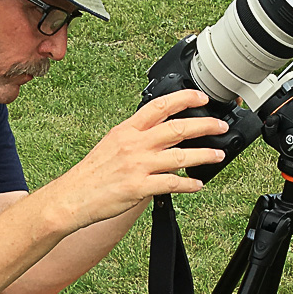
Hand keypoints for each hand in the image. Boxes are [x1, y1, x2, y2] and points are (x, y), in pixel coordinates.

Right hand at [55, 89, 229, 228]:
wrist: (73, 196)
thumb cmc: (92, 173)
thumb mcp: (113, 144)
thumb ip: (138, 137)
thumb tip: (165, 135)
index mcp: (127, 130)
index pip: (159, 106)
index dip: (184, 98)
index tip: (201, 97)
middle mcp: (134, 144)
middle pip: (176, 128)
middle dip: (204, 125)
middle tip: (220, 126)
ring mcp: (137, 166)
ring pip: (179, 156)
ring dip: (203, 155)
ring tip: (218, 154)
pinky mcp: (138, 187)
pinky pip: (171, 184)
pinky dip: (188, 184)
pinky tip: (198, 184)